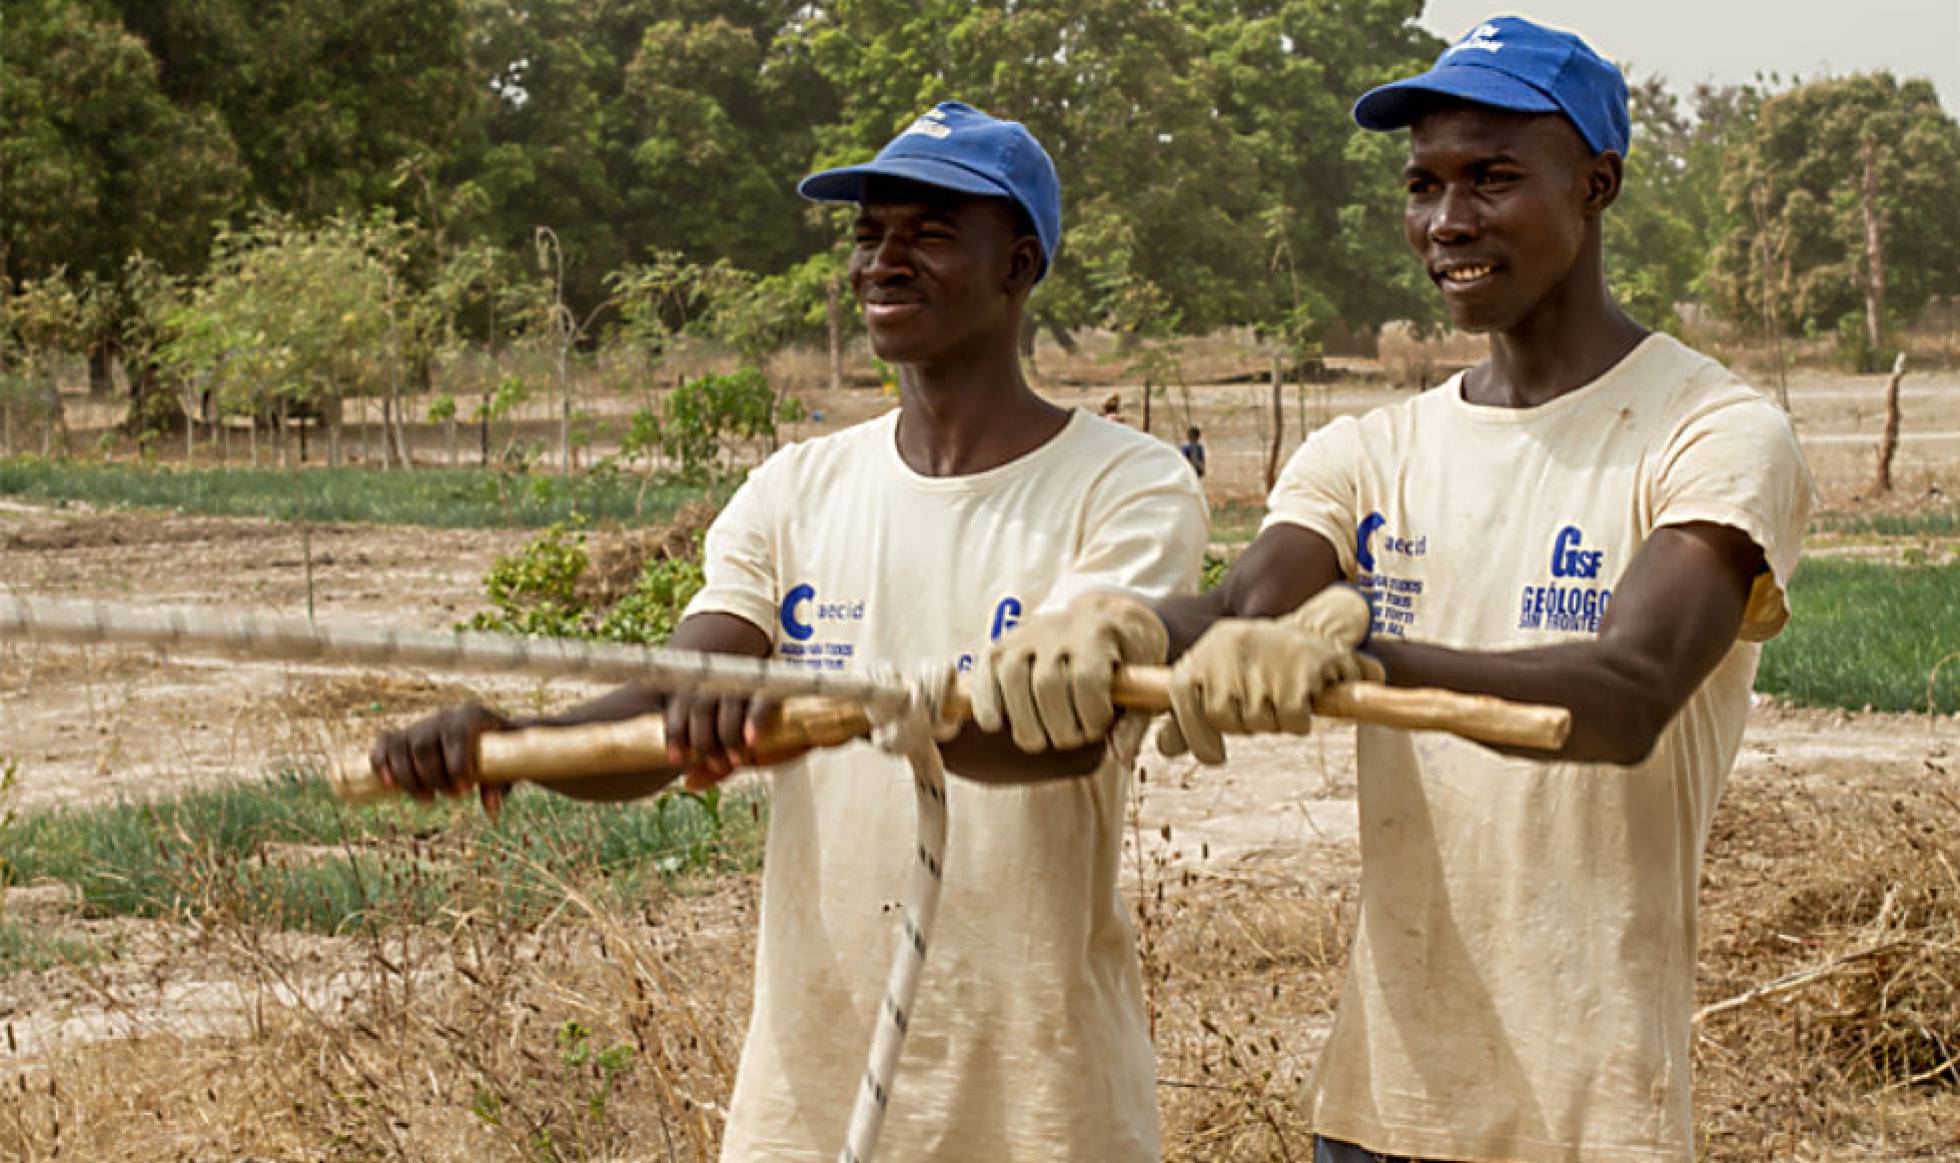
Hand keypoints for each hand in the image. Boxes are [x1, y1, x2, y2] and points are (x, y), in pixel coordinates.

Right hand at [370, 702, 513, 815]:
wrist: (487, 733)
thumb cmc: (499, 751)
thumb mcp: (505, 764)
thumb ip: (497, 784)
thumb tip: (491, 811)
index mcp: (470, 715)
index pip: (456, 736)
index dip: (457, 765)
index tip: (465, 790)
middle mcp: (442, 716)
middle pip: (424, 745)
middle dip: (434, 777)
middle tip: (451, 797)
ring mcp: (420, 725)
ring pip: (402, 747)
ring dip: (409, 778)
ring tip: (428, 800)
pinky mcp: (403, 736)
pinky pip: (384, 744)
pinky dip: (382, 763)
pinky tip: (389, 785)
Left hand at [662, 690, 790, 790]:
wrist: (812, 722)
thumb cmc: (769, 736)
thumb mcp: (739, 754)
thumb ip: (715, 765)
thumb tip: (689, 782)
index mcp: (708, 696)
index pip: (679, 706)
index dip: (673, 732)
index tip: (677, 759)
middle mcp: (724, 685)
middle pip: (698, 705)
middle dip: (701, 739)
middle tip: (714, 763)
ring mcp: (748, 685)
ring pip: (725, 704)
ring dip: (726, 736)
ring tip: (736, 761)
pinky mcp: (774, 688)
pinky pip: (759, 702)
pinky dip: (753, 722)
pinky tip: (752, 742)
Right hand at [970, 592, 1168, 751]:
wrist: (1106, 615)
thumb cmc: (1126, 655)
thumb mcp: (1143, 680)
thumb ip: (1133, 721)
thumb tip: (1120, 755)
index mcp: (1098, 633)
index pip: (1086, 681)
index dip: (1091, 716)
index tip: (1099, 728)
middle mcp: (1059, 628)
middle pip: (1047, 684)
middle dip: (1058, 726)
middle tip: (1070, 739)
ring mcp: (1027, 634)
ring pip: (1012, 677)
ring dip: (1023, 720)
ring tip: (1038, 741)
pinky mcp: (1004, 643)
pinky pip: (986, 671)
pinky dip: (986, 701)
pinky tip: (995, 725)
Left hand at [1159, 585, 1378, 764]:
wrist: (1315, 635)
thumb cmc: (1257, 670)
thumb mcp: (1217, 683)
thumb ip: (1188, 717)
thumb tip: (1164, 747)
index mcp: (1205, 650)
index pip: (1181, 695)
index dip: (1195, 734)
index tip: (1215, 754)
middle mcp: (1230, 646)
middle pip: (1221, 717)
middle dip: (1243, 725)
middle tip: (1260, 707)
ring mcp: (1265, 653)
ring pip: (1257, 721)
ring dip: (1273, 723)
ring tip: (1281, 697)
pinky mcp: (1301, 665)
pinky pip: (1291, 720)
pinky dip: (1298, 724)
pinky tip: (1303, 701)